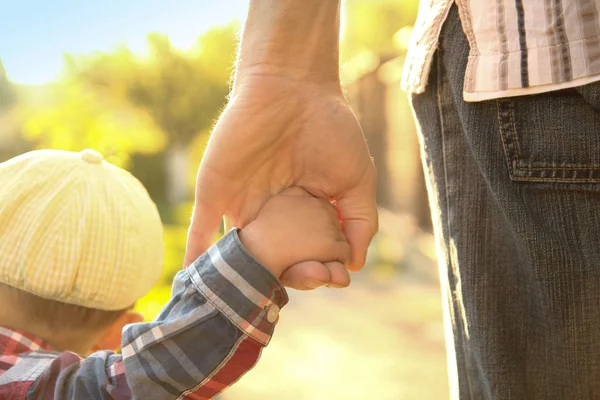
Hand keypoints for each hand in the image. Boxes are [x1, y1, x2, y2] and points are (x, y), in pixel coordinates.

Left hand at [184, 75, 377, 289]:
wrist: (291, 87)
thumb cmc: (330, 129)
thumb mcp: (356, 179)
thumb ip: (360, 221)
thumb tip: (353, 265)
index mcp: (303, 214)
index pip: (309, 255)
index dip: (320, 270)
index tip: (332, 276)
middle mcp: (272, 216)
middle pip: (277, 261)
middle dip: (292, 276)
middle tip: (309, 277)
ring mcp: (242, 207)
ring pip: (240, 256)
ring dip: (244, 280)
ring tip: (253, 302)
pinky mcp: (215, 195)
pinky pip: (201, 231)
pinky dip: (197, 258)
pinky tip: (194, 285)